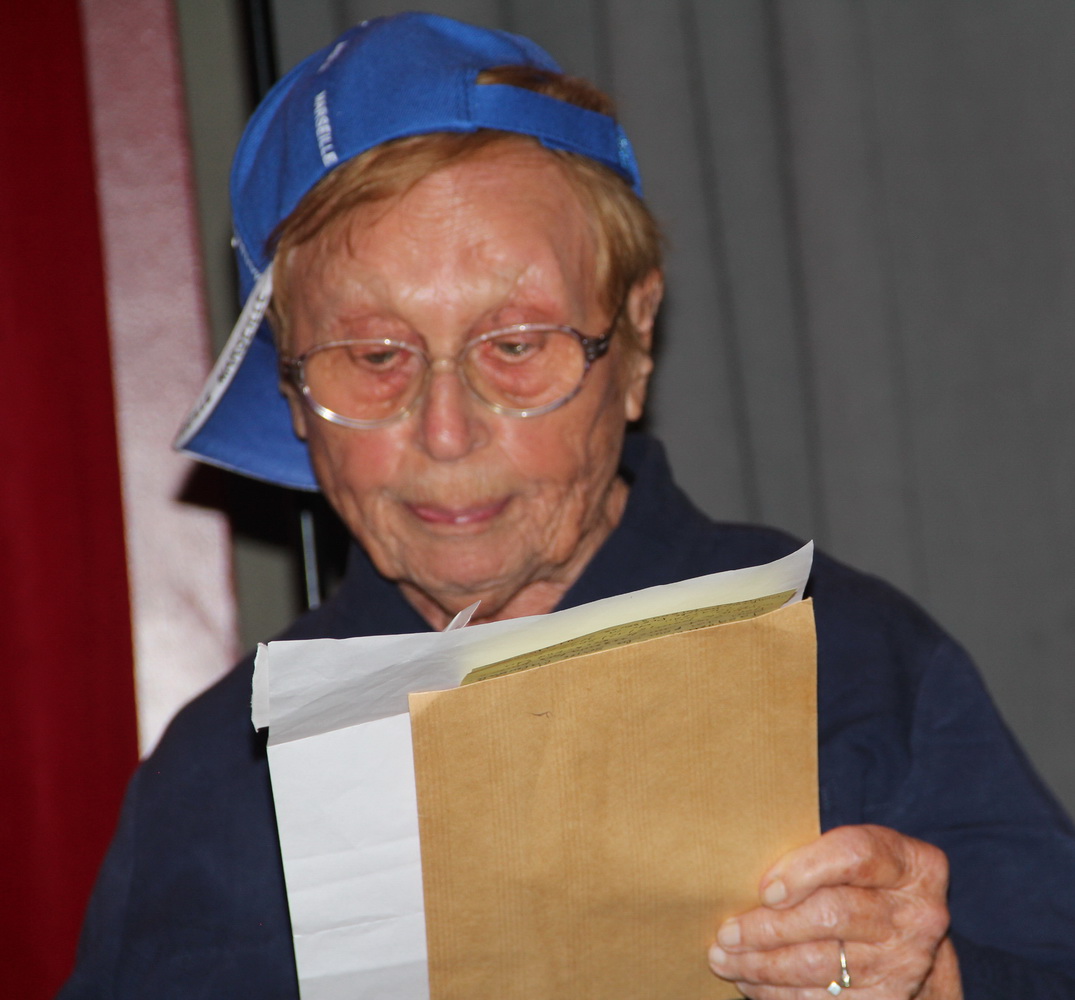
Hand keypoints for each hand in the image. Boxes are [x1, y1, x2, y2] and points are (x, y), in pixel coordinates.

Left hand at [707, 825, 960, 999]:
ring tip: (724, 959)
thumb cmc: (863, 885)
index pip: (855, 855)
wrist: (909, 941)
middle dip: (768, 927)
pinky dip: (778, 993)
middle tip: (726, 933)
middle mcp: (918, 914)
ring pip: (821, 964)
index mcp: (912, 864)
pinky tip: (751, 981)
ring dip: (763, 965)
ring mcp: (907, 963)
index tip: (764, 890)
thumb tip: (741, 874)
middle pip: (831, 915)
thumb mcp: (854, 858)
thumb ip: (815, 856)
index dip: (804, 870)